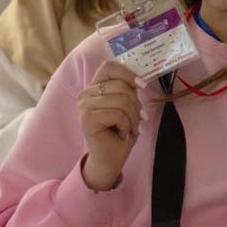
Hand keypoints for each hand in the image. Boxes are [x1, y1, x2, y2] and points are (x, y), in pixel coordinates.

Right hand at [77, 61, 146, 190]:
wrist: (110, 158)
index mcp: (95, 87)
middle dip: (136, 105)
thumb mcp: (127, 106)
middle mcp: (86, 94)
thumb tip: (139, 79)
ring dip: (133, 118)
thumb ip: (128, 90)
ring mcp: (84, 106)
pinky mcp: (87, 118)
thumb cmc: (120, 132)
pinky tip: (121, 134)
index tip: (142, 85)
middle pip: (121, 86)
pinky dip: (126, 126)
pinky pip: (117, 114)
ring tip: (131, 128)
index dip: (128, 73)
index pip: (109, 67)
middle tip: (138, 119)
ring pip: (121, 100)